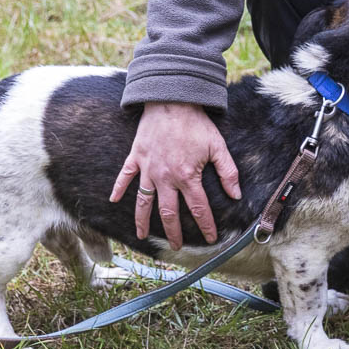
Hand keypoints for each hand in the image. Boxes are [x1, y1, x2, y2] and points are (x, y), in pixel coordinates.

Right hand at [109, 102, 241, 248]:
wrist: (172, 101)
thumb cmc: (196, 123)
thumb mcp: (218, 146)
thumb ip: (228, 172)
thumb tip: (236, 195)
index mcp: (187, 176)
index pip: (198, 208)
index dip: (206, 225)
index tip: (211, 238)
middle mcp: (165, 178)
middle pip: (168, 212)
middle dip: (173, 232)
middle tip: (176, 246)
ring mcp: (148, 169)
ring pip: (143, 201)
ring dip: (142, 220)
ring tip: (141, 236)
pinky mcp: (136, 157)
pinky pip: (124, 176)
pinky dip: (118, 188)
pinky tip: (112, 200)